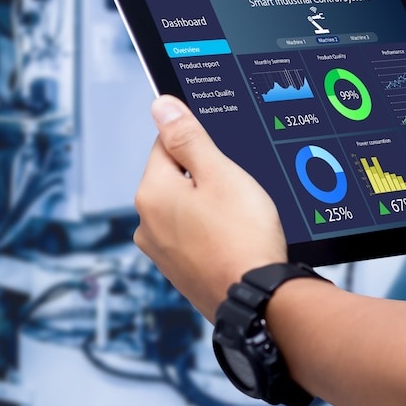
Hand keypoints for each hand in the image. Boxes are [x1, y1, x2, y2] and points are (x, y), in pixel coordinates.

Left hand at [133, 95, 287, 321]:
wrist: (259, 299)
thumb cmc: (243, 236)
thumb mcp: (220, 173)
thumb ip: (188, 137)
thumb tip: (160, 106)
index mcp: (151, 194)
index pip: (166, 145)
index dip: (200, 146)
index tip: (224, 160)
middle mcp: (146, 224)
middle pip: (175, 178)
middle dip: (205, 179)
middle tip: (238, 192)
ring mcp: (161, 253)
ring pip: (186, 209)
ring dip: (210, 208)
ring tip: (240, 220)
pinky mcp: (179, 273)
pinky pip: (194, 237)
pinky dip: (212, 234)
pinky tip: (235, 240)